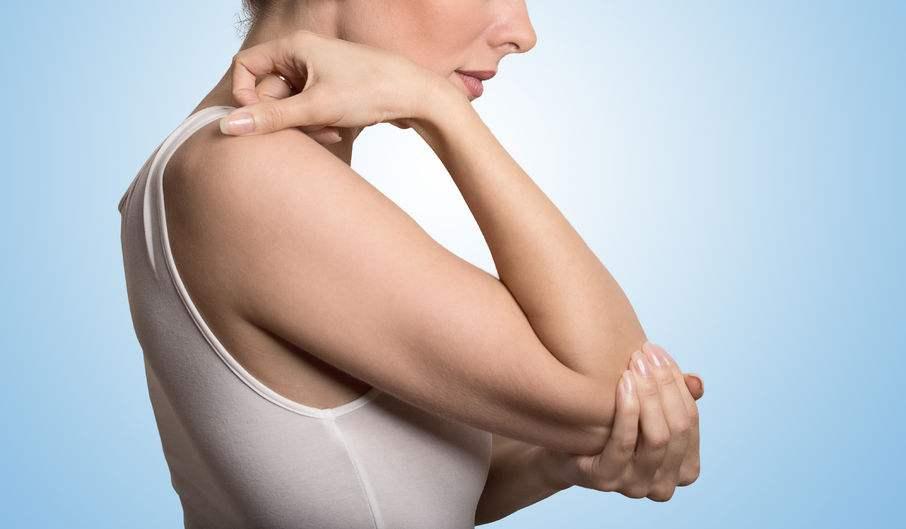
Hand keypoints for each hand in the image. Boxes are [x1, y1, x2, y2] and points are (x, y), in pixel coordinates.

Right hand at [219, 29, 445, 135]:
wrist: (417, 97)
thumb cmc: (371, 92)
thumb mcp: (316, 108)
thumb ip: (271, 119)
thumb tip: (228, 126)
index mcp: (294, 47)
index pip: (245, 66)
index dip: (244, 95)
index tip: (258, 120)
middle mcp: (303, 55)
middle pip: (267, 90)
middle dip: (284, 117)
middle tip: (309, 130)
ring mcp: (317, 72)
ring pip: (289, 104)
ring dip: (304, 125)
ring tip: (329, 131)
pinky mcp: (331, 89)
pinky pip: (307, 110)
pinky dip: (317, 124)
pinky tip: (338, 131)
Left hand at [545, 341, 701, 500]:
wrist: (561, 446)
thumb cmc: (607, 425)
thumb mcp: (642, 410)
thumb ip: (671, 399)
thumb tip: (697, 382)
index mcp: (683, 467)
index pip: (690, 419)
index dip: (677, 383)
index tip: (658, 352)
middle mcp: (665, 484)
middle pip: (677, 428)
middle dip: (664, 385)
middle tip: (645, 353)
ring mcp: (636, 487)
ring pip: (657, 437)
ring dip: (649, 394)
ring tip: (634, 363)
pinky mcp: (606, 481)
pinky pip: (624, 444)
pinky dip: (628, 410)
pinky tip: (623, 383)